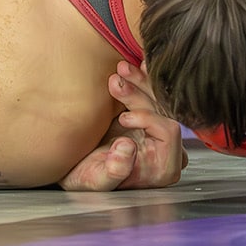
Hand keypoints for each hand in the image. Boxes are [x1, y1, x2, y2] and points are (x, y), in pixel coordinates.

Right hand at [59, 62, 187, 190]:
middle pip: (164, 112)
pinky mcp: (151, 118)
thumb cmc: (87, 177)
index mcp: (164, 169)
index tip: (123, 118)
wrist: (76, 165)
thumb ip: (114, 170)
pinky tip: (137, 66)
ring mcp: (161, 132)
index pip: (169, 133)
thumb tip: (128, 148)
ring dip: (138, 81)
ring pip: (159, 99)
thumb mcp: (94, 180)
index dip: (148, 119)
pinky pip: (154, 95)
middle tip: (115, 81)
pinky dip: (143, 80)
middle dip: (138, 94)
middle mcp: (169, 149)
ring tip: (120, 69)